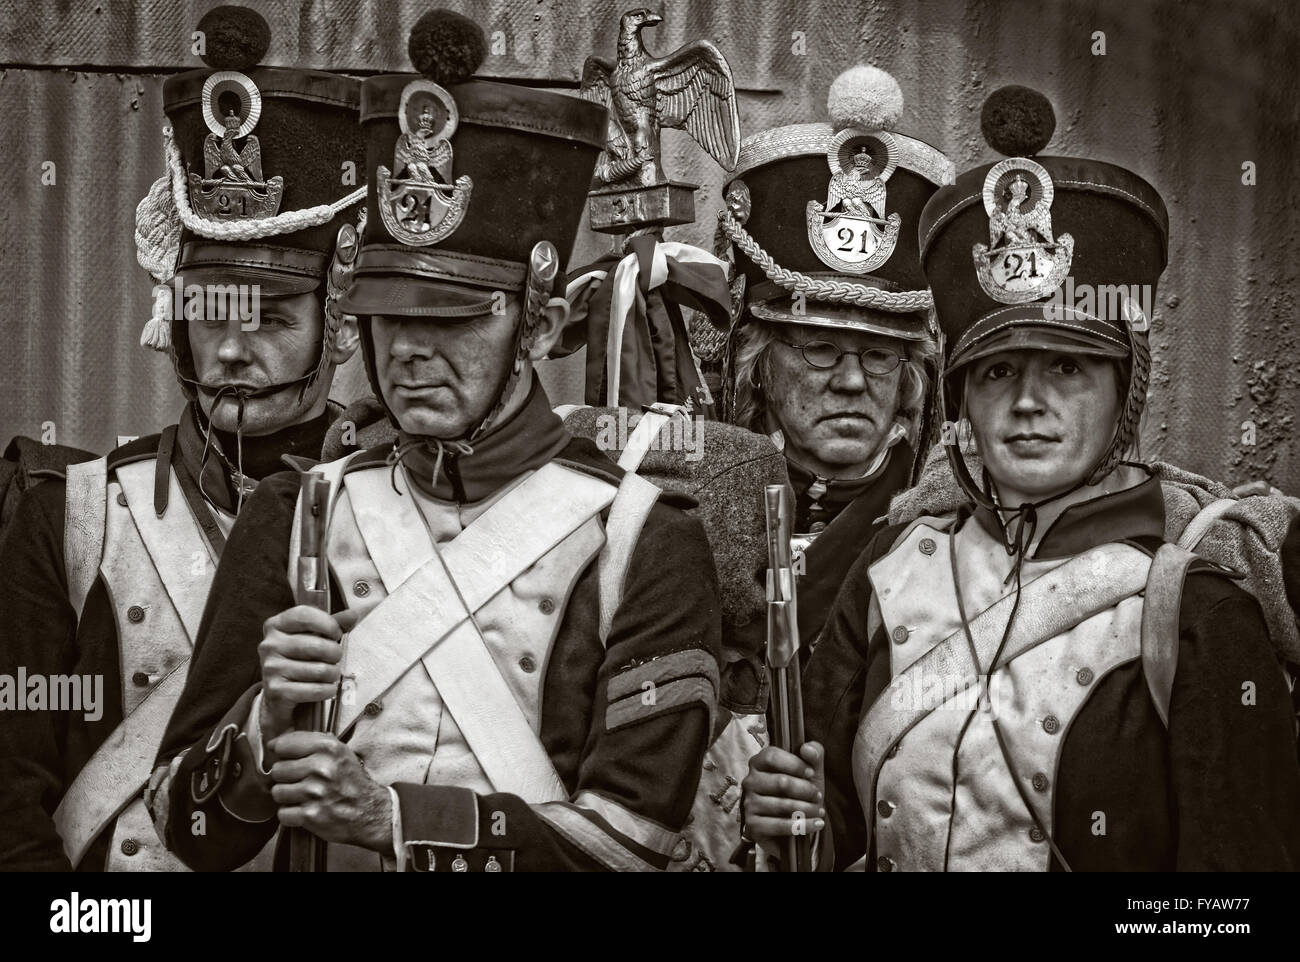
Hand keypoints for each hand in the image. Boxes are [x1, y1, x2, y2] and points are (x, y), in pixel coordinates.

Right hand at [257, 606, 356, 742]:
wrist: (279, 695)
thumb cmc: (299, 660)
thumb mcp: (311, 637)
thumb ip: (331, 624)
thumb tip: (354, 614)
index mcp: (276, 626)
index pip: (305, 615)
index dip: (328, 624)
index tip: (336, 634)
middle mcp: (269, 645)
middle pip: (317, 645)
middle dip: (335, 654)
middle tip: (335, 658)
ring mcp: (271, 668)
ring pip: (320, 670)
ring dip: (333, 674)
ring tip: (330, 674)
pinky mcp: (276, 691)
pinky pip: (316, 689)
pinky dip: (328, 690)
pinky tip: (327, 689)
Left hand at [267, 730, 393, 854]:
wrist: (369, 811)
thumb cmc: (350, 781)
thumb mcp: (339, 752)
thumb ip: (311, 742)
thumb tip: (275, 743)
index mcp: (328, 748)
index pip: (283, 745)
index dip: (282, 753)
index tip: (288, 759)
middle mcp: (321, 767)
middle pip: (277, 770)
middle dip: (286, 777)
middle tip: (301, 781)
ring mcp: (315, 792)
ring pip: (277, 792)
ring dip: (288, 797)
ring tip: (304, 797)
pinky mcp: (310, 815)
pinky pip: (282, 813)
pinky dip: (291, 815)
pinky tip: (305, 811)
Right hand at [741, 742, 825, 860]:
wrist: (795, 824)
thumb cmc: (801, 792)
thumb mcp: (810, 771)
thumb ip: (814, 753)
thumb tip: (807, 749)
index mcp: (758, 763)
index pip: (771, 757)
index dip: (794, 764)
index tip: (811, 773)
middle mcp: (749, 782)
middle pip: (781, 782)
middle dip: (806, 790)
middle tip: (818, 796)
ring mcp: (749, 804)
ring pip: (783, 805)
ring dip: (807, 809)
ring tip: (819, 811)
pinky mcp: (753, 826)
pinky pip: (780, 825)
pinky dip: (803, 825)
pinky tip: (816, 823)